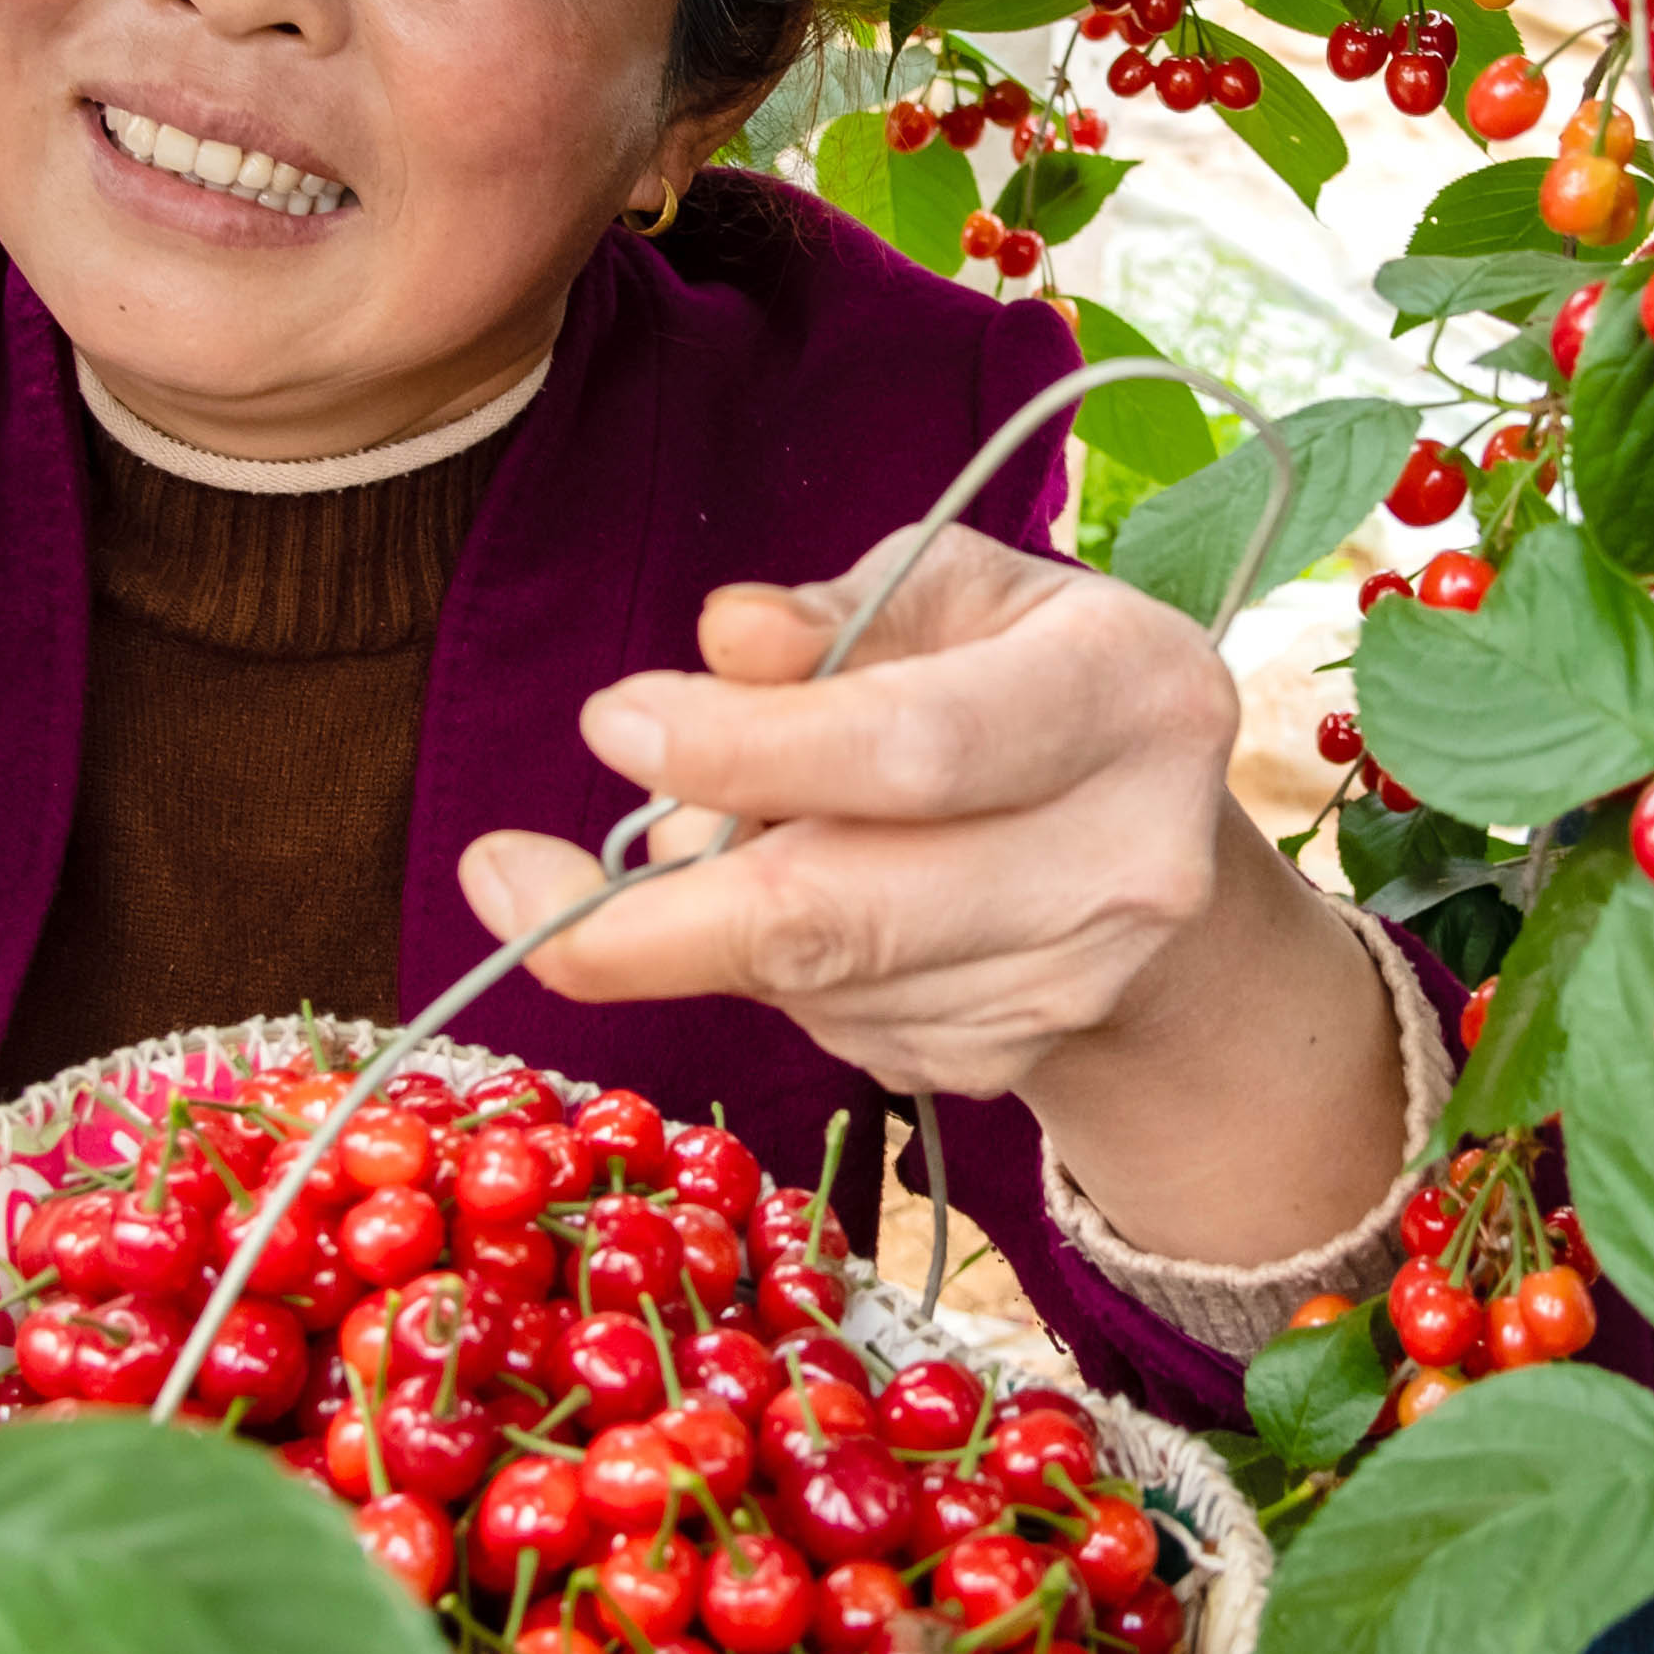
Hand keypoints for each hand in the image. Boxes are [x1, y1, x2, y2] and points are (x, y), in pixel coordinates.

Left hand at [460, 530, 1407, 1265]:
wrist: (1151, 841)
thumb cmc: (1024, 678)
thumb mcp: (955, 593)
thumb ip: (841, 608)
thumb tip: (723, 638)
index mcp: (1127, 695)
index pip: (912, 748)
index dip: (745, 748)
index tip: (611, 721)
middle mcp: (1125, 858)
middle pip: (846, 914)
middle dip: (650, 916)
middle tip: (502, 880)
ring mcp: (1071, 983)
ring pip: (816, 982)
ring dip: (705, 921)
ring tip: (698, 835)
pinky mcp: (1007, 1060)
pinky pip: (828, 1024)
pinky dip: (766, 968)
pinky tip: (788, 896)